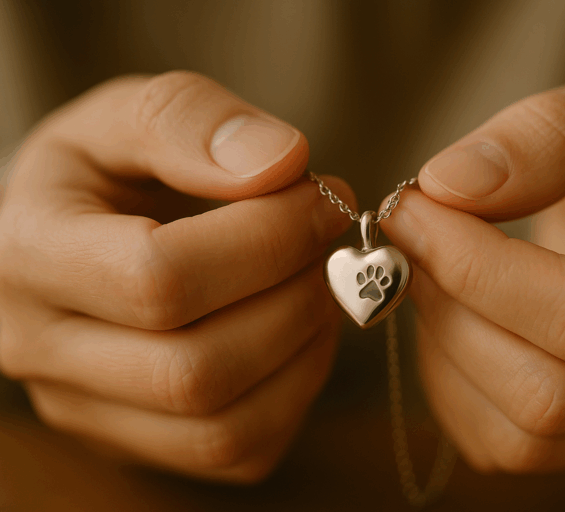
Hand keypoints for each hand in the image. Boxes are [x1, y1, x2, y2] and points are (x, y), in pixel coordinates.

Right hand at [0, 72, 354, 481]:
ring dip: (303, 350)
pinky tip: (300, 328)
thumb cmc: (107, 171)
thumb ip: (192, 120)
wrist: (78, 233)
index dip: (268, 237)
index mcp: (28, 254)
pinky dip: (297, 390)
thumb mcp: (129, 114)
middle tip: (330, 239)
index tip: (326, 194)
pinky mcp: (139, 441)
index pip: (158, 278)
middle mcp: (42, 350)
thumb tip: (282, 162)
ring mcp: (89, 411)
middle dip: (295, 296)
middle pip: (196, 368)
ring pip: (224, 427)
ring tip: (318, 281)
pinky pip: (241, 450)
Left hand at [381, 70, 564, 472]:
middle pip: (553, 392)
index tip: (413, 208)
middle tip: (410, 239)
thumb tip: (449, 186)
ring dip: (446, 348)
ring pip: (523, 433)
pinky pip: (502, 446)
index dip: (479, 268)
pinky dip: (452, 384)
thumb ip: (549, 134)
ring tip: (429, 273)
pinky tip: (452, 317)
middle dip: (453, 309)